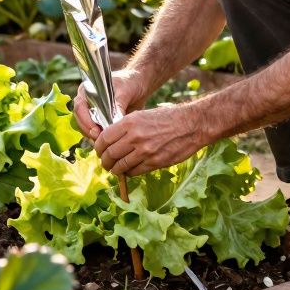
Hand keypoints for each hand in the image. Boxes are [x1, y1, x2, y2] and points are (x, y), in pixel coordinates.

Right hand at [73, 68, 147, 140]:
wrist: (138, 86)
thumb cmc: (129, 83)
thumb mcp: (123, 92)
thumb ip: (117, 105)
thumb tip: (114, 122)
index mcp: (87, 91)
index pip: (80, 106)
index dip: (85, 120)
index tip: (95, 131)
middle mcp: (86, 102)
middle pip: (80, 119)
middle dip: (88, 131)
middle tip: (99, 140)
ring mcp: (91, 112)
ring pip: (85, 127)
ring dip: (92, 136)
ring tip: (104, 143)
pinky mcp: (99, 121)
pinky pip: (94, 131)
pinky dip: (98, 137)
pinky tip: (107, 143)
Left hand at [93, 102, 207, 176]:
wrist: (190, 125)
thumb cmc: (166, 118)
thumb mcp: (142, 116)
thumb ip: (125, 127)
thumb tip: (110, 140)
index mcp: (129, 122)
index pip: (104, 138)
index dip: (98, 147)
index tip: (99, 150)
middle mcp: (135, 137)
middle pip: (110, 154)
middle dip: (105, 161)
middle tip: (105, 163)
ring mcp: (145, 151)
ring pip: (120, 166)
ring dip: (115, 169)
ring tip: (115, 169)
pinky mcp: (155, 162)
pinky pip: (135, 172)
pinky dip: (129, 173)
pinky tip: (129, 170)